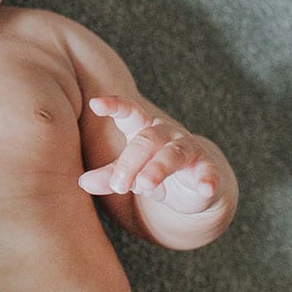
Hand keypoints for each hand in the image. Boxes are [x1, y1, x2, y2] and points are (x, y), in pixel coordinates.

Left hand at [78, 96, 220, 214]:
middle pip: (146, 140)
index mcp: (143, 129)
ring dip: (158, 169)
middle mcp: (167, 134)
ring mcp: (189, 150)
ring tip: (144, 185)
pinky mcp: (208, 169)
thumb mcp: (130, 174)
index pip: (129, 112)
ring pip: (173, 154)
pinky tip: (205, 187)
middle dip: (130, 162)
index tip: (96, 104)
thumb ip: (109, 176)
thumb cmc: (154, 172)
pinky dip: (208, 179)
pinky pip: (208, 172)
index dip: (114, 106)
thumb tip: (83, 182)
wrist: (194, 187)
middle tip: (119, 185)